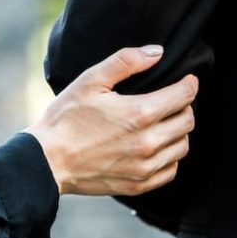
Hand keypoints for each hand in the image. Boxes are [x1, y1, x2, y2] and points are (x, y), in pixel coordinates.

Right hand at [26, 46, 197, 196]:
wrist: (47, 160)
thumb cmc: (66, 117)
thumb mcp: (91, 80)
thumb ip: (126, 61)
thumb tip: (158, 52)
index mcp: (139, 113)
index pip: (184, 96)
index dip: (189, 84)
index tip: (187, 80)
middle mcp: (147, 142)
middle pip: (187, 121)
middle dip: (184, 105)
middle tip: (172, 99)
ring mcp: (145, 167)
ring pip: (182, 146)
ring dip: (179, 131)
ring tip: (163, 122)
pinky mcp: (139, 185)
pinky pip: (171, 170)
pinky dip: (170, 156)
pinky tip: (155, 146)